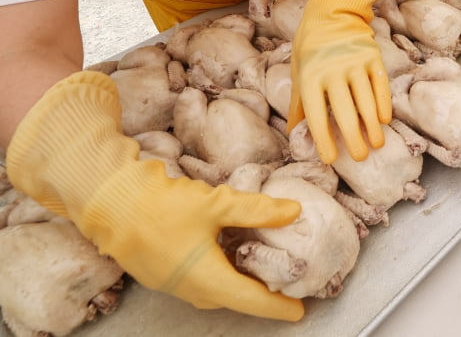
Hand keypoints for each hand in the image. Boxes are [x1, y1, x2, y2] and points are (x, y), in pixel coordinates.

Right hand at [7, 72, 303, 320]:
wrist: (107, 203)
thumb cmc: (161, 207)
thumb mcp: (215, 204)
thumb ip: (256, 210)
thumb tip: (293, 211)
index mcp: (205, 278)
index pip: (250, 299)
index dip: (276, 306)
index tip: (298, 312)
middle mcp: (188, 287)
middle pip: (232, 297)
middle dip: (259, 295)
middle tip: (284, 287)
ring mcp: (170, 282)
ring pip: (213, 289)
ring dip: (236, 283)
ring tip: (260, 271)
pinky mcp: (159, 270)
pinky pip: (196, 279)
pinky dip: (217, 272)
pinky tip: (227, 253)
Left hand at [290, 0, 423, 162]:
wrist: (331, 10)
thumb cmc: (309, 45)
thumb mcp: (298, 71)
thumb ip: (299, 103)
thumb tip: (295, 133)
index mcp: (310, 78)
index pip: (317, 115)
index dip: (324, 139)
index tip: (330, 158)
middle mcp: (333, 72)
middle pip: (346, 112)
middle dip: (353, 138)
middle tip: (361, 157)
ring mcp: (355, 64)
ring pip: (366, 102)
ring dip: (373, 126)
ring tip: (377, 144)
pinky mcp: (372, 57)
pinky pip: (380, 85)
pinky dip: (383, 103)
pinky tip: (384, 120)